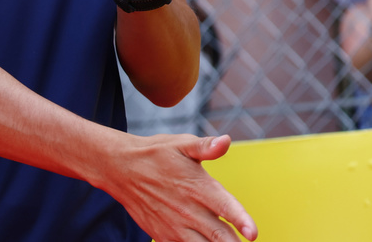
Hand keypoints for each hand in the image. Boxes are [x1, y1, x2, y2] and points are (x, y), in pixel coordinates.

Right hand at [104, 133, 257, 241]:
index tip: (252, 233)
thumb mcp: (179, 144)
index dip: (241, 221)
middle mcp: (188, 210)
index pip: (225, 207)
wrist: (119, 168)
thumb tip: (226, 141)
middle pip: (219, 236)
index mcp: (197, 187)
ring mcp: (175, 226)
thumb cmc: (154, 155)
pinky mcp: (164, 236)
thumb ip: (205, 147)